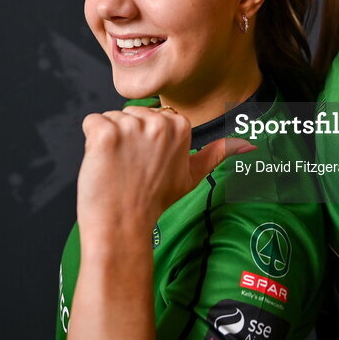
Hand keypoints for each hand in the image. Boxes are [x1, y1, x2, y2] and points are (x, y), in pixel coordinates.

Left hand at [76, 105, 254, 241]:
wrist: (124, 226)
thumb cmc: (154, 201)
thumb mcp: (192, 176)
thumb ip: (217, 154)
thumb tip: (248, 145)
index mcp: (180, 126)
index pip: (151, 115)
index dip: (144, 139)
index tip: (148, 162)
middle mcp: (159, 122)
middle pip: (130, 113)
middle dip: (125, 136)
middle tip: (131, 167)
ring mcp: (132, 127)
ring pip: (111, 118)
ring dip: (108, 140)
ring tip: (118, 168)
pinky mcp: (105, 134)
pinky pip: (90, 121)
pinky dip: (90, 141)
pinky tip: (102, 162)